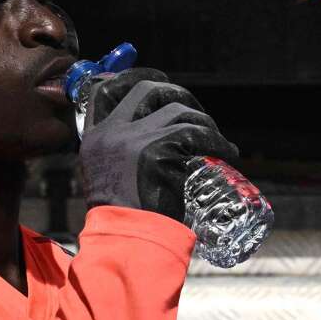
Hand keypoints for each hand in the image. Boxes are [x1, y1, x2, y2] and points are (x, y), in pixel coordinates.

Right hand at [78, 68, 239, 223]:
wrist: (128, 242)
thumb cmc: (126, 219)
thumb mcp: (110, 179)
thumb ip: (120, 155)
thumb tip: (154, 135)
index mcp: (93, 139)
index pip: (103, 90)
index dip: (129, 77)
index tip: (155, 80)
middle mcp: (109, 133)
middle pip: (143, 88)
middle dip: (174, 90)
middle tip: (192, 106)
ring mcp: (132, 139)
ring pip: (175, 107)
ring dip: (202, 118)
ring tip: (214, 136)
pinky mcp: (156, 150)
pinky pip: (195, 132)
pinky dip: (217, 139)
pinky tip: (227, 151)